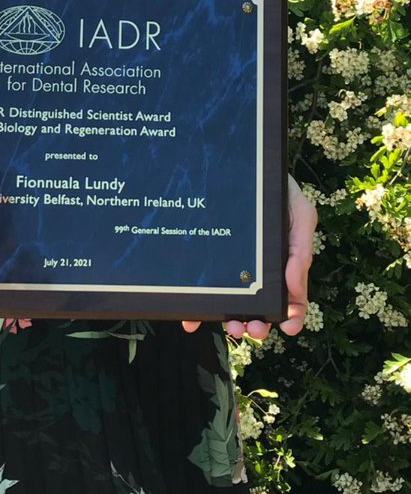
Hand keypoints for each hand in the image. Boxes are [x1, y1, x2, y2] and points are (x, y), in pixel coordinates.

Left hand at [181, 173, 317, 338]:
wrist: (247, 163)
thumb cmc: (278, 188)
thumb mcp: (300, 212)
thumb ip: (302, 249)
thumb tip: (296, 289)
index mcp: (285, 263)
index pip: (291, 298)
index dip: (291, 317)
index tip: (286, 327)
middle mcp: (259, 271)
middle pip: (261, 307)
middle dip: (257, 324)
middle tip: (250, 329)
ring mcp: (234, 268)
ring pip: (233, 304)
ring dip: (232, 321)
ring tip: (230, 327)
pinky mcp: (211, 262)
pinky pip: (204, 289)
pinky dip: (198, 308)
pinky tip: (191, 319)